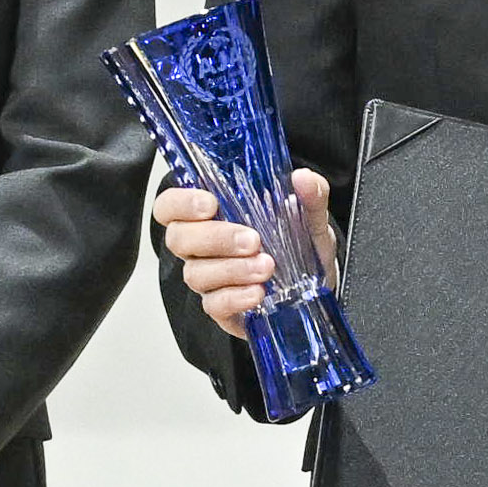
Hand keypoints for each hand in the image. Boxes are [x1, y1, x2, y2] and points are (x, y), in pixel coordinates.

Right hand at [162, 165, 328, 333]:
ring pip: (196, 273)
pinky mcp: (222, 308)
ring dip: (231, 269)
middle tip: (253, 240)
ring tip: (266, 267)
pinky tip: (258, 293)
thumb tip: (304, 178)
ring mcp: (209, 279)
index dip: (180, 203)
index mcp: (210, 217)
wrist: (317, 288)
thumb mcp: (310, 217)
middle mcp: (201, 247)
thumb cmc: (300, 247)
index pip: (170, 206)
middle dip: (215, 237)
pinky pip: (214, 304)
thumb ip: (310, 195)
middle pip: (179, 239)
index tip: (210, 203)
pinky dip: (235, 298)